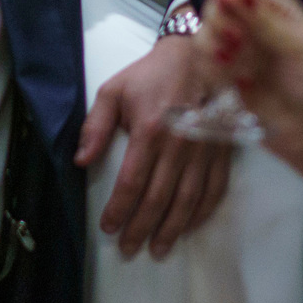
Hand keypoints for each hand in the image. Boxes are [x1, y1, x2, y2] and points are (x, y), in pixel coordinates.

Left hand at [76, 34, 233, 259]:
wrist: (200, 53)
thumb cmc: (153, 74)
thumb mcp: (115, 90)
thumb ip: (95, 126)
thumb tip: (81, 161)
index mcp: (149, 130)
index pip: (131, 182)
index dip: (119, 210)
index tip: (108, 228)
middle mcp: (179, 144)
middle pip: (158, 199)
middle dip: (141, 228)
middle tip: (129, 248)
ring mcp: (204, 150)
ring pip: (187, 201)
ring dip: (172, 229)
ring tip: (157, 249)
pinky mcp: (222, 150)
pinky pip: (214, 190)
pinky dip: (201, 213)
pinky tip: (188, 226)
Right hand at [198, 0, 302, 193]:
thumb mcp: (300, 48)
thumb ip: (265, 21)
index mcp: (278, 13)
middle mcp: (256, 30)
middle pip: (218, 10)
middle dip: (218, 21)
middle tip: (233, 39)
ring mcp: (241, 57)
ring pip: (207, 38)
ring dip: (213, 46)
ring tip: (232, 61)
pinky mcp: (230, 84)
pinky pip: (207, 69)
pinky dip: (212, 71)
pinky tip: (232, 81)